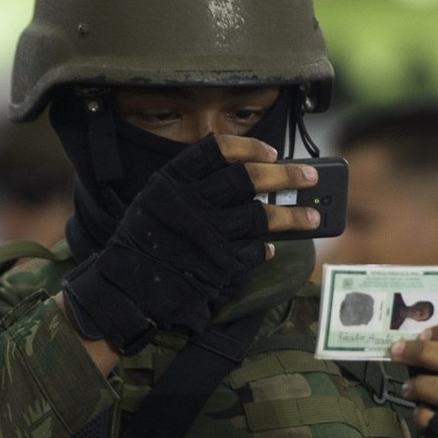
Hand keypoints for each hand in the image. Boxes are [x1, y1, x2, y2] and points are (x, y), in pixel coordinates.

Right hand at [60, 135, 319, 351]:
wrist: (124, 289)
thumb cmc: (144, 242)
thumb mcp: (157, 201)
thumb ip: (193, 188)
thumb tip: (249, 178)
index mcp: (172, 181)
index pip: (216, 150)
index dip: (248, 148)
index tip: (271, 151)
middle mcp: (190, 203)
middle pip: (247, 179)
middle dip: (285, 175)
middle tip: (310, 176)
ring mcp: (205, 234)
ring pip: (260, 216)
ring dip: (292, 215)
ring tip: (313, 216)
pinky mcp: (217, 265)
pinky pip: (253, 251)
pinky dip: (267, 248)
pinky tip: (274, 247)